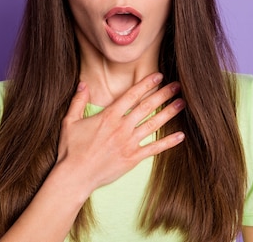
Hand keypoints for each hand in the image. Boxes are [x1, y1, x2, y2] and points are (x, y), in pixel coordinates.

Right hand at [56, 73, 184, 192]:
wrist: (75, 176)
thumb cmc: (70, 150)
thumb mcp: (70, 122)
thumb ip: (78, 101)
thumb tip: (83, 84)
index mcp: (108, 116)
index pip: (131, 95)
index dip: (146, 84)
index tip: (159, 76)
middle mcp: (122, 127)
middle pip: (147, 106)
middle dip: (163, 94)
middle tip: (177, 85)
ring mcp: (129, 143)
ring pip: (153, 124)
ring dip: (169, 113)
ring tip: (182, 103)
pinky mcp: (132, 158)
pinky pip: (154, 149)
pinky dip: (168, 142)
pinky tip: (181, 136)